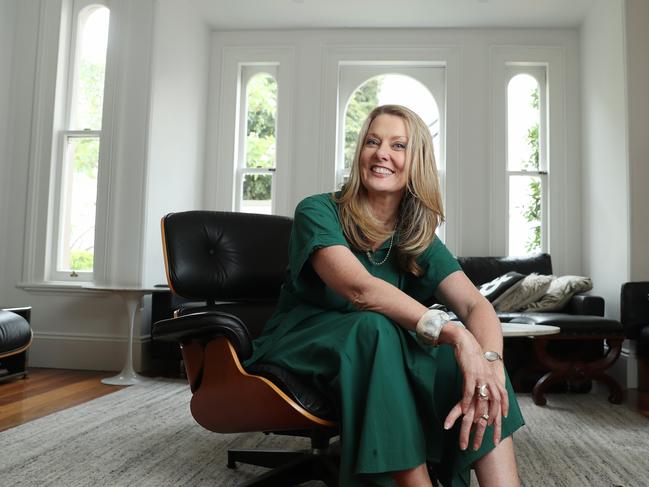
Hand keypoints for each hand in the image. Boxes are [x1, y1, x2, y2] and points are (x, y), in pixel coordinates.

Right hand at [443, 330, 508, 449]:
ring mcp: (481, 378)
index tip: (498, 432)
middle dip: (491, 425)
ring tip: (473, 428)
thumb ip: (487, 383)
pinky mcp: (471, 374)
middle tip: (487, 439)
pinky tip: (464, 411)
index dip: (501, 419)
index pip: (502, 403)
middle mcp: (491, 381)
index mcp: (495, 381)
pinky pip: (469, 391)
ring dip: (478, 416)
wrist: (466, 341)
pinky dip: (467, 402)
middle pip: (494, 407)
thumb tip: (487, 394)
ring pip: (482, 401)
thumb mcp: (483, 372)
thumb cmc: (473, 358)